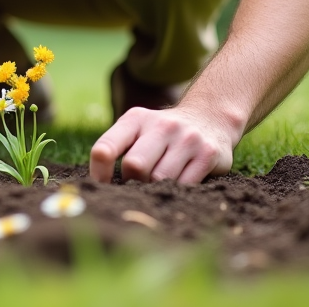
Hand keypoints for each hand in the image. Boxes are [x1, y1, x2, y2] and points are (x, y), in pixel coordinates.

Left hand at [89, 106, 234, 184]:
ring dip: (156, 188)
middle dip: (133, 182)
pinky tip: (178, 183)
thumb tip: (100, 188)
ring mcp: (187, 138)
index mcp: (136, 119)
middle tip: (139, 183)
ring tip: (159, 183)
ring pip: (160, 179)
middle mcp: (162, 125)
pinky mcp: (208, 154)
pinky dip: (177, 191)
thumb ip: (118, 150)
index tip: (102, 186)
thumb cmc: (161, 134)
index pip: (105, 148)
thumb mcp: (137, 130)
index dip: (99, 173)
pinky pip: (185, 185)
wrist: (209, 118)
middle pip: (135, 166)